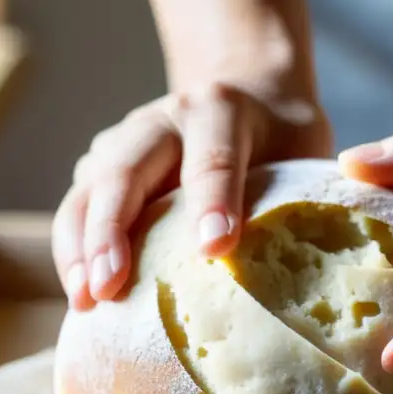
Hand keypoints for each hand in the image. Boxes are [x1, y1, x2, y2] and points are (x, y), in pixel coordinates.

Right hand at [53, 84, 331, 308]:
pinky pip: (76, 209)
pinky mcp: (102, 168)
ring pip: (88, 190)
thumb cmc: (283, 138)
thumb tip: (319, 274)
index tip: (215, 249)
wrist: (247, 93)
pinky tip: (82, 296)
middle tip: (112, 285)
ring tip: (86, 300)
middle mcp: (161, 120)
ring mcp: (123, 142)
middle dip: (113, 229)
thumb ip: (304, 192)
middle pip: (126, 169)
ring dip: (81, 246)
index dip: (212, 201)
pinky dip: (73, 252)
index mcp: (220, 110)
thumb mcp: (306, 150)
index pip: (212, 156)